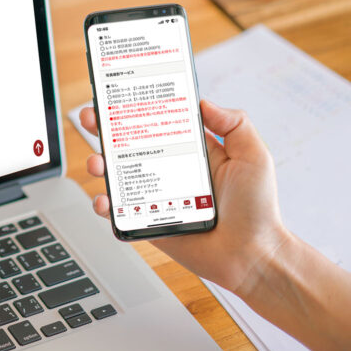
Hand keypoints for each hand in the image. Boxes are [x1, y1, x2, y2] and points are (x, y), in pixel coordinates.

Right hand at [81, 99, 290, 295]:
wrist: (252, 255)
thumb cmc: (257, 209)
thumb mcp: (254, 156)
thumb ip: (235, 123)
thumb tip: (205, 102)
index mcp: (189, 152)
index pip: (156, 123)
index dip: (137, 109)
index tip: (119, 95)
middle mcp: (168, 171)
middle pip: (128, 145)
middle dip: (104, 129)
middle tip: (92, 118)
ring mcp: (154, 196)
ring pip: (116, 175)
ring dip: (98, 163)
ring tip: (96, 162)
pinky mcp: (146, 221)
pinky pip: (117, 211)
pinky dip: (103, 204)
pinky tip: (103, 199)